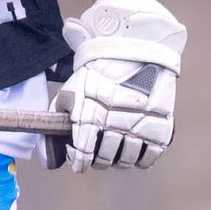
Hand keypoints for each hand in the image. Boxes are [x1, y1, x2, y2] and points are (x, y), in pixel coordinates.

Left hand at [51, 0, 185, 169]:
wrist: (136, 49)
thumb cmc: (100, 70)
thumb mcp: (74, 87)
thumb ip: (60, 114)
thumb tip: (50, 149)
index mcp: (91, 115)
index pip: (83, 153)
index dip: (79, 160)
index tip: (78, 158)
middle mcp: (115, 123)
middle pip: (105, 160)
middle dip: (98, 159)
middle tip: (99, 152)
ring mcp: (140, 126)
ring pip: (126, 160)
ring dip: (119, 159)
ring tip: (117, 149)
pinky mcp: (160, 126)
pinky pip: (150, 156)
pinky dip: (141, 159)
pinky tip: (136, 150)